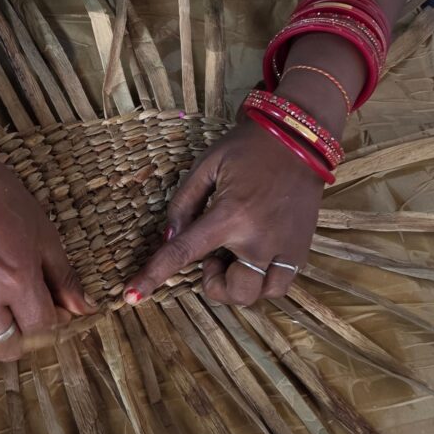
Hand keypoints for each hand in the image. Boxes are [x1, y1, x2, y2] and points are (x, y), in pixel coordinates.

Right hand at [0, 137, 96, 360]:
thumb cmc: (1, 199)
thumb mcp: (43, 233)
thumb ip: (63, 277)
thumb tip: (85, 309)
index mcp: (17, 279)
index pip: (42, 329)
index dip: (55, 323)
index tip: (55, 308)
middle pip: (9, 348)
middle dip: (25, 336)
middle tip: (26, 312)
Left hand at [123, 119, 324, 305]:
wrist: (298, 137)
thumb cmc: (246, 149)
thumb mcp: (205, 167)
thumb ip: (183, 204)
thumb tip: (169, 237)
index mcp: (230, 215)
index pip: (182, 254)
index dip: (153, 277)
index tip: (132, 296)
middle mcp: (260, 238)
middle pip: (233, 292)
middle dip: (214, 283)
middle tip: (215, 254)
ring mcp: (286, 247)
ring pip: (258, 295)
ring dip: (240, 285)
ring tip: (237, 256)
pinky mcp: (302, 248)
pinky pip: (280, 285)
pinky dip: (263, 281)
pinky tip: (255, 257)